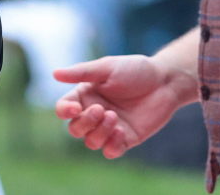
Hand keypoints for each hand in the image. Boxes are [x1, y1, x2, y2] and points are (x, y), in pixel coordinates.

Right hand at [54, 55, 194, 158]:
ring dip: (99, 132)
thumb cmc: (135, 70)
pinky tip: (121, 131)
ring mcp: (109, 127)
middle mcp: (94, 112)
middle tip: (102, 109)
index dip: (65, 111)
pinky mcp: (126, 138)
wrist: (165, 81)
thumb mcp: (107, 67)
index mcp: (86, 94)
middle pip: (75, 129)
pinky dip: (112, 145)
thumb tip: (54, 73)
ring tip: (114, 117)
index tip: (76, 108)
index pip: (64, 109)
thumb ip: (82, 73)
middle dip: (85, 123)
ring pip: (91, 142)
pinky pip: (110, 151)